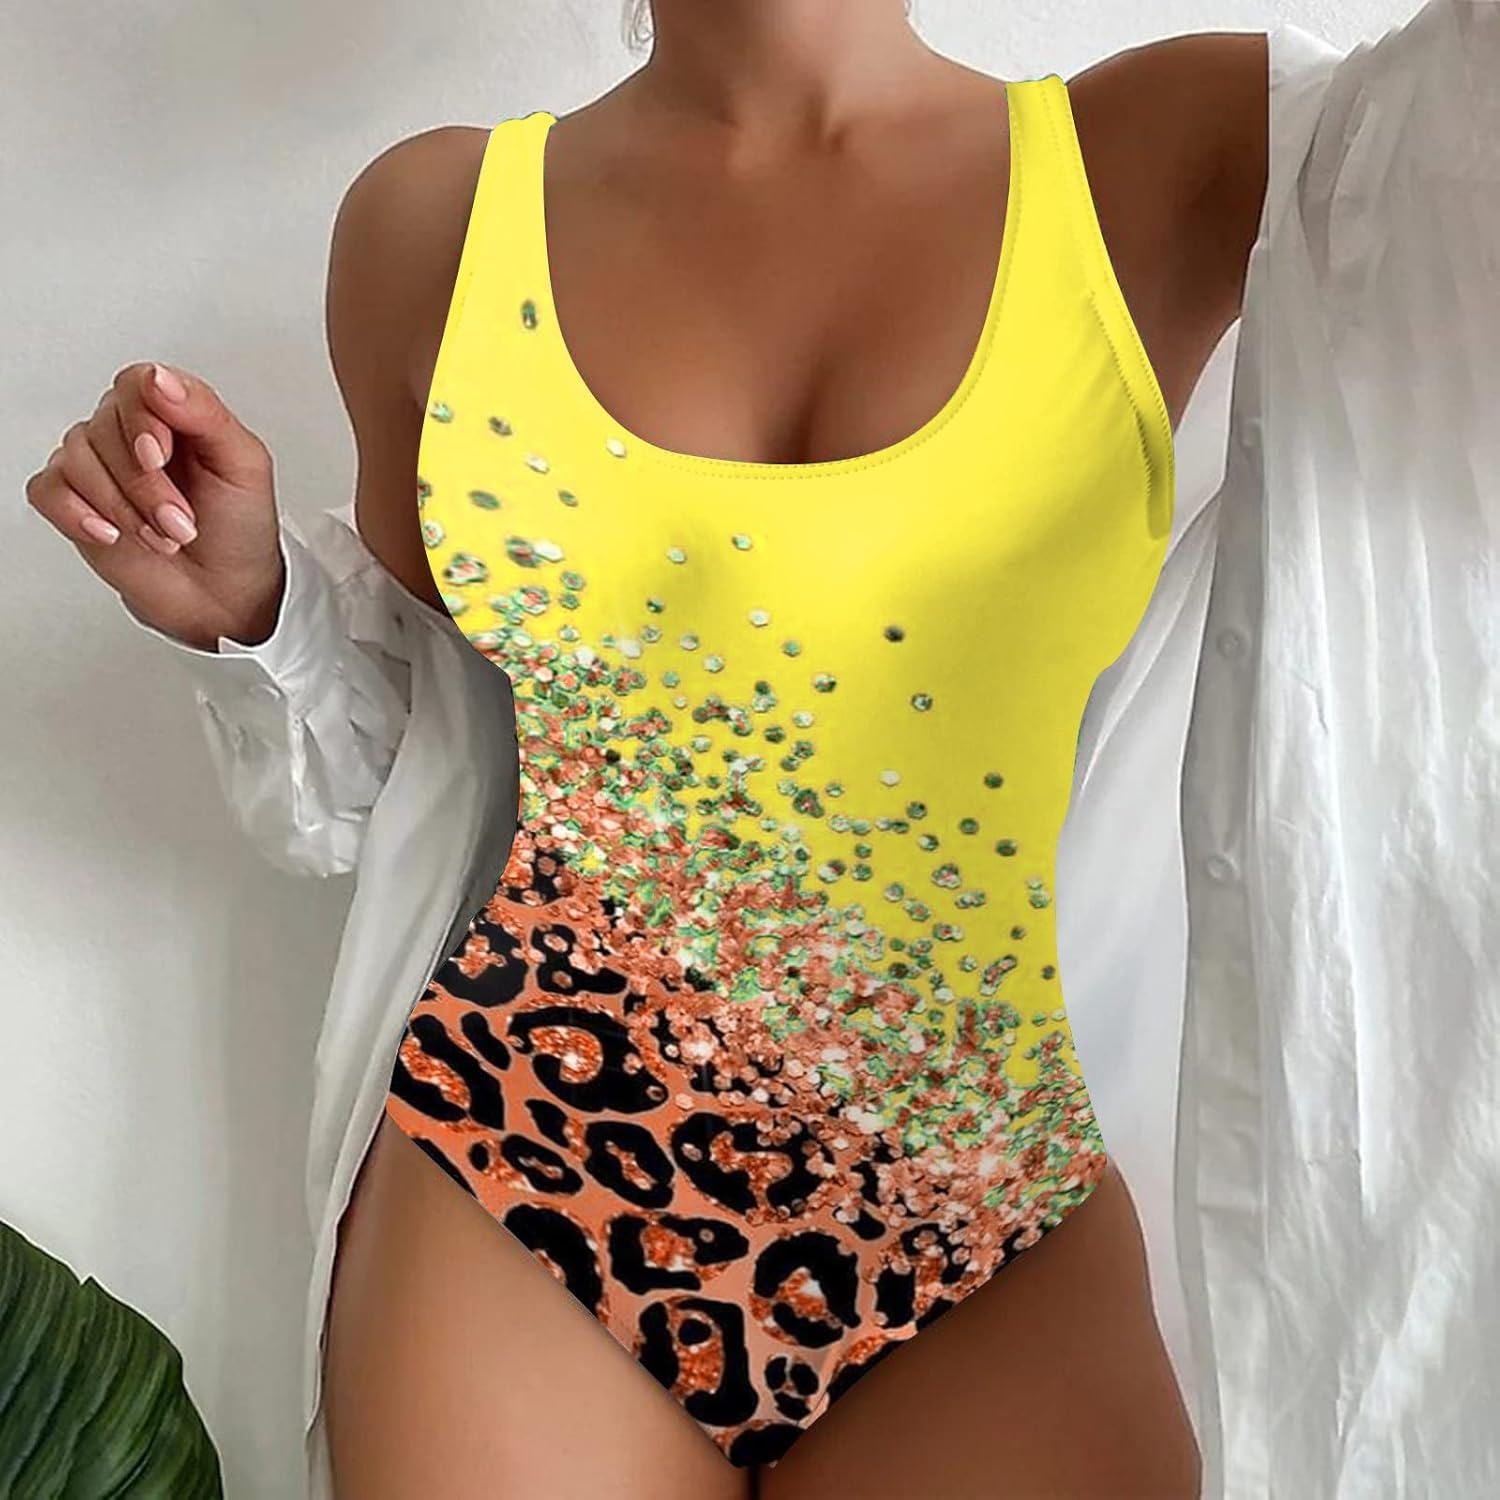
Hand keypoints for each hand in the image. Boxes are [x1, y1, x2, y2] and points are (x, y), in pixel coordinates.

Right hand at [24, 361, 285, 651]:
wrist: (226, 591)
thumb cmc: (239, 526)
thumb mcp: (244, 465)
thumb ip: (205, 414)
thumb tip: (160, 380)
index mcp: (171, 412)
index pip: (134, 385)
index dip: (141, 420)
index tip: (159, 457)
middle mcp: (128, 432)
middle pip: (103, 429)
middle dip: (145, 486)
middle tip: (180, 522)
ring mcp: (97, 466)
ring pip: (76, 461)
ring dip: (123, 509)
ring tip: (163, 537)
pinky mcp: (73, 502)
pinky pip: (48, 490)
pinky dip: (78, 515)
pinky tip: (113, 535)